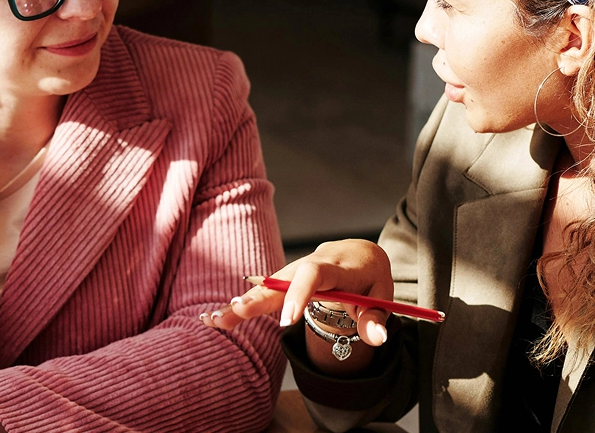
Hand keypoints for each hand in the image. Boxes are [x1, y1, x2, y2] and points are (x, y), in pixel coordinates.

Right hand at [200, 239, 392, 346]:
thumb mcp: (381, 296)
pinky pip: (259, 292)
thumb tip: (377, 340)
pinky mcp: (281, 281)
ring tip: (215, 320)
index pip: (313, 275)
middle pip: (279, 280)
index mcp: (336, 266)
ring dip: (240, 303)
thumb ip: (376, 319)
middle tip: (237, 313)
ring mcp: (291, 272)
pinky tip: (212, 317)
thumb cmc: (370, 278)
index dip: (299, 294)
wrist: (357, 253)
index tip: (287, 321)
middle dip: (257, 298)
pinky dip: (238, 305)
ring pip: (264, 286)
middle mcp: (308, 264)